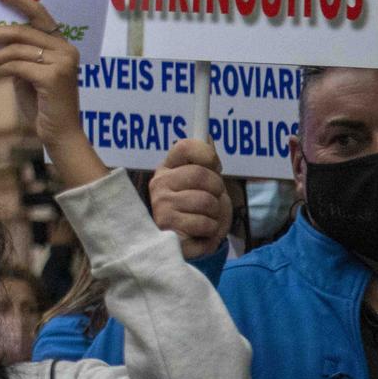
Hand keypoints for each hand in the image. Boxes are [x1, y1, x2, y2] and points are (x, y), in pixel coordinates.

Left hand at [0, 0, 106, 187]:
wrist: (58, 134)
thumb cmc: (41, 104)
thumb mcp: (27, 73)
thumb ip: (17, 55)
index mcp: (61, 44)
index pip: (40, 14)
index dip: (19, 0)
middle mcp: (66, 49)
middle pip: (22, 30)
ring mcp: (63, 62)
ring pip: (15, 49)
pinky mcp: (54, 77)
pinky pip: (16, 66)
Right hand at [150, 138, 230, 258]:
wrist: (187, 242)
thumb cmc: (197, 210)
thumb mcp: (205, 184)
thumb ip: (205, 162)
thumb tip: (207, 136)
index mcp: (168, 168)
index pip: (185, 147)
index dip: (206, 154)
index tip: (214, 165)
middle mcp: (160, 183)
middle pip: (202, 175)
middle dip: (217, 191)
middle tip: (211, 200)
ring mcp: (161, 205)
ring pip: (206, 202)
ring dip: (215, 214)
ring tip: (205, 219)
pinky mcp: (167, 227)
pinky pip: (205, 224)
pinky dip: (210, 231)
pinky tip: (199, 232)